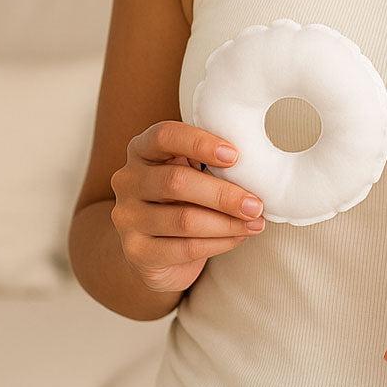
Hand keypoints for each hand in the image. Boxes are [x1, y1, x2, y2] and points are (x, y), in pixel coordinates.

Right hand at [110, 120, 266, 293]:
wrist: (154, 250)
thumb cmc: (183, 199)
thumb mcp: (192, 171)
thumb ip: (211, 162)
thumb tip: (259, 165)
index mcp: (142, 150)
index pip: (164, 136)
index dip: (199, 142)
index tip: (235, 155)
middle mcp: (128, 180)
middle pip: (176, 181)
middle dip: (223, 194)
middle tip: (256, 204)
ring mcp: (127, 217)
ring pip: (183, 219)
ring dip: (227, 222)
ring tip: (256, 223)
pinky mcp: (136, 251)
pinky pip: (184, 247)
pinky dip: (219, 243)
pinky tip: (238, 237)